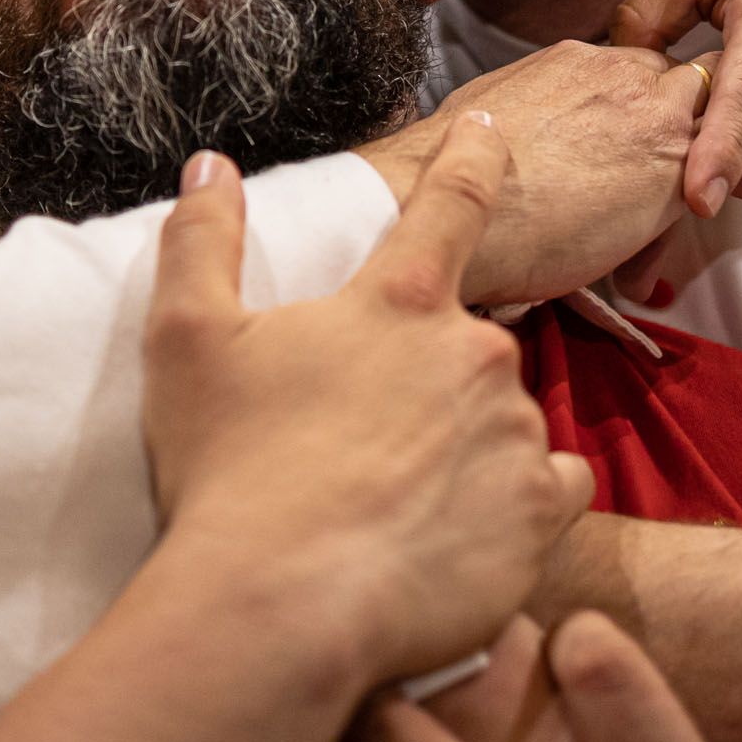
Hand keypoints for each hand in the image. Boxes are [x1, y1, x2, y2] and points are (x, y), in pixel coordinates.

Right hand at [145, 120, 594, 693]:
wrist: (283, 608)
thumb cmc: (230, 470)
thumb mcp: (186, 340)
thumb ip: (202, 239)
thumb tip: (211, 165)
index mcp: (399, 301)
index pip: (453, 201)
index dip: (474, 159)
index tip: (490, 134)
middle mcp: (478, 353)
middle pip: (470, 337)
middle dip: (429, 371)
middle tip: (365, 432)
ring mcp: (517, 434)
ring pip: (507, 416)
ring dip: (469, 437)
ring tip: (395, 496)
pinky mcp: (539, 516)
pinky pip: (555, 486)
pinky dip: (521, 497)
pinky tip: (466, 525)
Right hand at [359, 46, 709, 306]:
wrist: (448, 203)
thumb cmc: (450, 170)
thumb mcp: (490, 109)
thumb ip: (533, 107)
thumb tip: (520, 132)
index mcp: (577, 59)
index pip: (640, 68)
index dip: (643, 108)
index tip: (628, 145)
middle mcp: (623, 75)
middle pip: (687, 84)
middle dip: (682, 126)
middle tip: (656, 182)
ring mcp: (654, 118)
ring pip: (714, 124)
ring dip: (700, 164)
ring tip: (659, 220)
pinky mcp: (672, 171)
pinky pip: (713, 180)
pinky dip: (695, 212)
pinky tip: (650, 255)